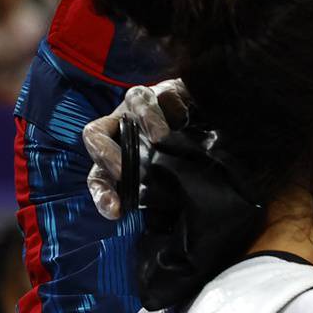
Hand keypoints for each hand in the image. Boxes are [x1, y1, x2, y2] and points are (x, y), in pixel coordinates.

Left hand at [79, 80, 189, 220]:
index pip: (97, 174)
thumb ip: (157, 199)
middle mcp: (123, 127)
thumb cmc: (187, 159)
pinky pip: (164, 95)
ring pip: (131, 103)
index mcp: (118, 154)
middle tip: (123, 172)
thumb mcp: (167, 183)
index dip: (102, 192)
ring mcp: (143, 106)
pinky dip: (172, 107)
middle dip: (106, 153)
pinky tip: (185, 120)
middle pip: (94, 132)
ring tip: (161, 138)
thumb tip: (154, 221)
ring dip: (143, 120)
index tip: (116, 211)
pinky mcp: (170, 91)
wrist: (218, 124)